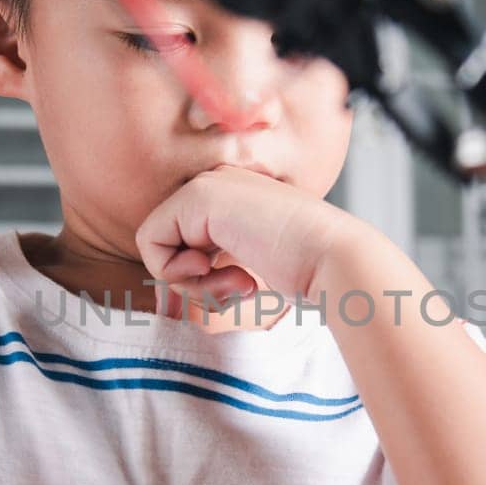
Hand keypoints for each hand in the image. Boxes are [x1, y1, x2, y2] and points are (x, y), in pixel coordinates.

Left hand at [134, 166, 357, 303]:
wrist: (333, 259)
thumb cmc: (305, 273)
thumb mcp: (249, 269)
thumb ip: (211, 273)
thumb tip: (162, 301)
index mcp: (232, 197)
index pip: (183, 244)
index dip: (202, 281)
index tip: (243, 287)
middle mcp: (216, 183)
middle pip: (168, 245)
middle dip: (194, 283)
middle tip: (239, 288)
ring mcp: (206, 185)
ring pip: (157, 246)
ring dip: (192, 284)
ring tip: (238, 283)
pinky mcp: (197, 197)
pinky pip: (151, 243)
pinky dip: (177, 274)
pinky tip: (221, 272)